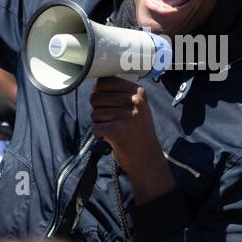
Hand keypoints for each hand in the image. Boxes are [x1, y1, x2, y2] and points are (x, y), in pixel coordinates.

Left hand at [90, 78, 168, 196]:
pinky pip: (95, 127)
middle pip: (96, 97)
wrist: (148, 160)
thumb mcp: (137, 108)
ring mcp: (125, 117)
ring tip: (115, 130)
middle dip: (99, 110)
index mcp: (139, 93)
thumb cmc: (139, 133)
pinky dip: (99, 135)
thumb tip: (93, 88)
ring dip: (100, 123)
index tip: (108, 103)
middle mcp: (134, 102)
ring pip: (94, 113)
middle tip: (113, 121)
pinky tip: (111, 138)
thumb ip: (118, 96)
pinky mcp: (116, 131)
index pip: (106, 81)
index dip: (100, 92)